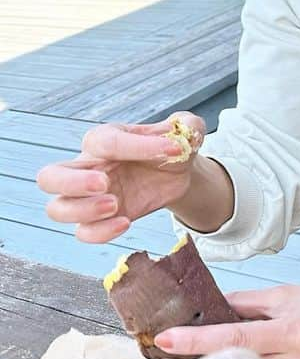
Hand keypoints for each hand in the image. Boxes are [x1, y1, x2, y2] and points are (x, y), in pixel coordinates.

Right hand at [36, 112, 205, 242]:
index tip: (174, 148)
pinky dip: (100, 232)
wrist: (176, 172)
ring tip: (115, 205)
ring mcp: (89, 197)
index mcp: (105, 139)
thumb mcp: (186, 130)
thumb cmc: (171, 146)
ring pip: (57, 209)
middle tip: (103, 183)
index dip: (137, 145)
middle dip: (72, 182)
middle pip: (50, 177)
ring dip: (82, 211)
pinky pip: (83, 232)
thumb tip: (187, 135)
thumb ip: (189, 126)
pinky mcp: (100, 220)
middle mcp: (89, 167)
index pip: (105, 141)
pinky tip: (125, 222)